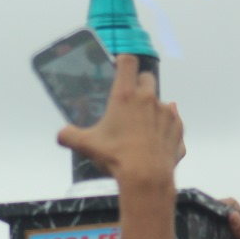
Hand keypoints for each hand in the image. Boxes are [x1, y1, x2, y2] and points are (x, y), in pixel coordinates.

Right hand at [56, 55, 184, 183]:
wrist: (146, 177)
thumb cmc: (117, 157)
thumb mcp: (86, 146)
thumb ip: (69, 136)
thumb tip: (62, 134)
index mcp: (125, 96)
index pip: (127, 62)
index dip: (123, 61)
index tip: (119, 66)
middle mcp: (148, 99)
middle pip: (147, 78)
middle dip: (139, 85)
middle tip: (129, 102)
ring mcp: (166, 112)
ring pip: (160, 102)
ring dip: (152, 109)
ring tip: (140, 129)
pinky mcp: (177, 128)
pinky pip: (172, 121)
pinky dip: (164, 127)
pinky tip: (154, 141)